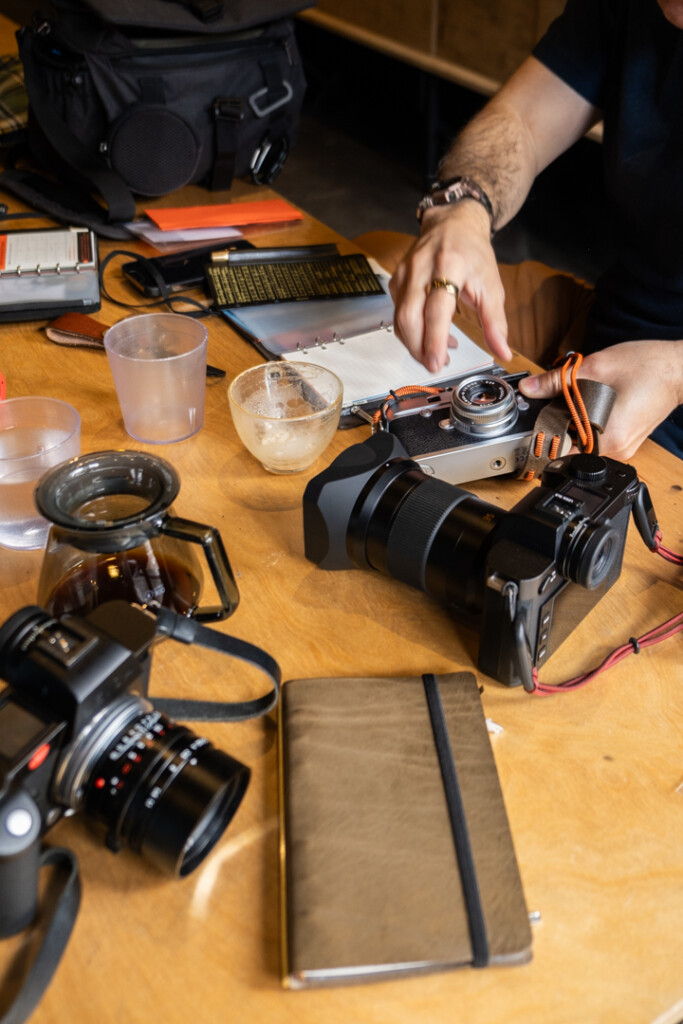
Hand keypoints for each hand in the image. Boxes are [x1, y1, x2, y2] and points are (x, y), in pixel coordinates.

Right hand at [388, 202, 512, 372]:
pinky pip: (397, 314)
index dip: (435, 339)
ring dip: (414, 344)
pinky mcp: (396, 280)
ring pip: (399, 319)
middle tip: (436, 365)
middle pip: (409, 317)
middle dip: (419, 348)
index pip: (437, 309)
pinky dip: (410, 332)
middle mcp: (422, 268)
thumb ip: (495, 322)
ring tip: (434, 354)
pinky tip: (428, 336)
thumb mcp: (492, 285)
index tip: (438, 362)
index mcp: (450, 265)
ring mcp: (405, 273)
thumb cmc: (473, 254)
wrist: (453, 224)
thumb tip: (502, 352)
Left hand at [518, 339, 682, 459]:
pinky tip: (594, 402)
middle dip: (558, 421)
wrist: (679, 368)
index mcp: (606, 439)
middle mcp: (614, 450)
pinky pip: (596, 435)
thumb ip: (557, 381)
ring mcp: (622, 447)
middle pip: (570, 443)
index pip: (560, 449)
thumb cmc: (647, 367)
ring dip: (573, 420)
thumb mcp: (595, 368)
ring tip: (579, 397)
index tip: (533, 420)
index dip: (543, 432)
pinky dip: (588, 420)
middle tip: (555, 399)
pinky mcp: (625, 440)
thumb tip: (529, 388)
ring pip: (582, 439)